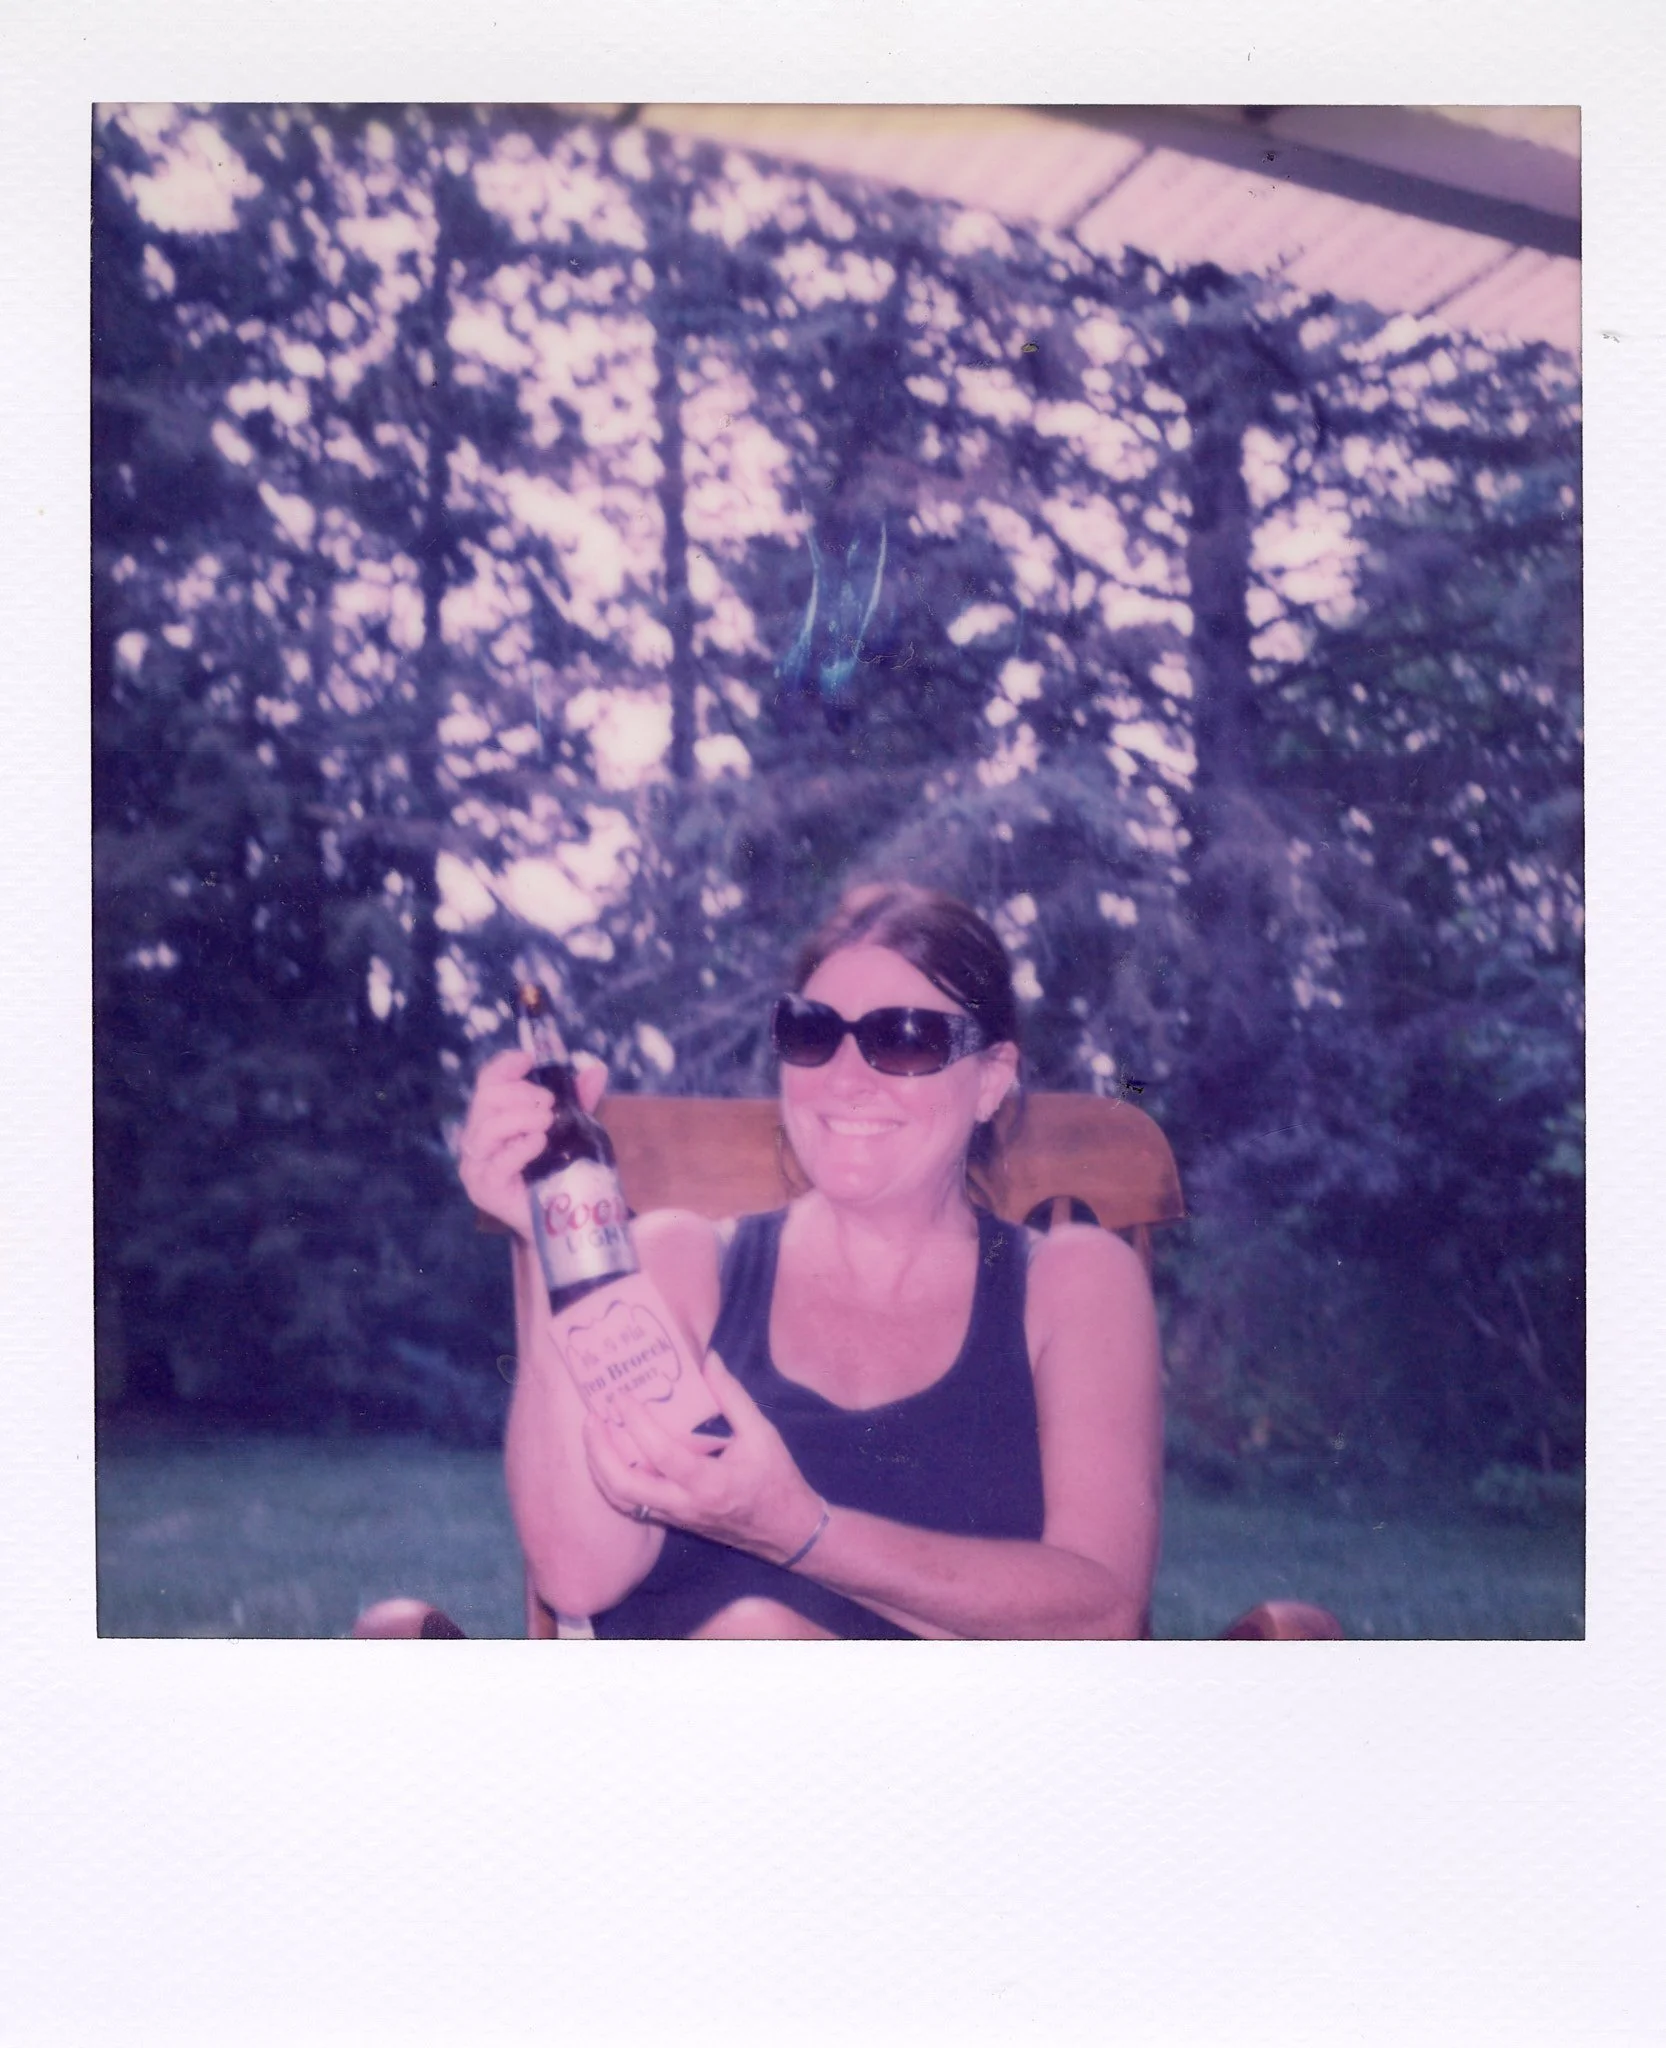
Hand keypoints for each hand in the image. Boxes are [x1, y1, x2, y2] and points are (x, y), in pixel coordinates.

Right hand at [455, 1046, 608, 1234]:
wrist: (556, 1220)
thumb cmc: (558, 1170)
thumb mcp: (571, 1128)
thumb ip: (579, 1100)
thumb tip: (596, 1069)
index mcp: (491, 1118)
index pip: (487, 1082)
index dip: (505, 1065)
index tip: (529, 1058)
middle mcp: (477, 1138)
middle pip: (485, 1099)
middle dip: (519, 1093)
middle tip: (549, 1102)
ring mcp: (477, 1165)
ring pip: (486, 1129)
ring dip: (520, 1118)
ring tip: (547, 1121)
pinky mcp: (485, 1189)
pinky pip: (497, 1162)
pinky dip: (519, 1148)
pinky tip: (539, 1143)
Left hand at [581, 1353, 827, 1565]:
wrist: (786, 1530)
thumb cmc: (776, 1478)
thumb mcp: (762, 1433)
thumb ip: (732, 1396)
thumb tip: (709, 1358)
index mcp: (710, 1482)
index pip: (662, 1453)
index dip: (638, 1424)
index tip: (623, 1397)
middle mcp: (685, 1504)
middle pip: (625, 1486)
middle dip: (600, 1452)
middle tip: (592, 1418)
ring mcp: (676, 1517)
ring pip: (622, 1500)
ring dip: (600, 1468)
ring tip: (593, 1434)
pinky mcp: (673, 1520)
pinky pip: (632, 1504)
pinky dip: (614, 1480)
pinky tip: (610, 1454)